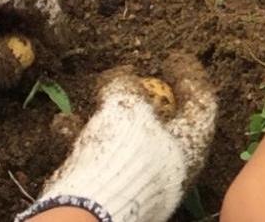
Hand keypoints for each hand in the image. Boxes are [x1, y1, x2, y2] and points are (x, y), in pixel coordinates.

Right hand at [19, 54, 217, 221]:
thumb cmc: (121, 154)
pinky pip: (100, 158)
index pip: (201, 102)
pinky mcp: (114, 194)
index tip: (173, 57)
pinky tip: (62, 126)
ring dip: (106, 116)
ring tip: (90, 99)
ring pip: (128, 140)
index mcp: (190, 144)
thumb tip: (122, 78)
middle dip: (144, 98)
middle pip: (165, 123)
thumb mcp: (125, 106)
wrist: (88, 211)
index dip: (189, 75)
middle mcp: (173, 167)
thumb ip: (124, 86)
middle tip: (132, 79)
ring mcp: (143, 183)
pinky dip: (83, 138)